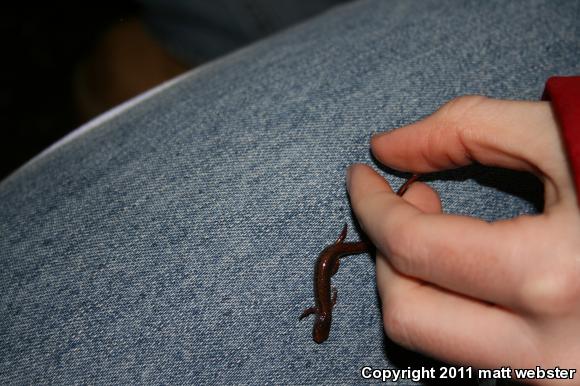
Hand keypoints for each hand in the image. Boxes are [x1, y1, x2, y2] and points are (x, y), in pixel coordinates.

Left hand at [347, 96, 579, 380]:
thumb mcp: (571, 135)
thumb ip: (467, 129)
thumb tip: (388, 146)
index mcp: (556, 280)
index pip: (415, 249)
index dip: (372, 206)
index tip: (360, 176)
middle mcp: (554, 353)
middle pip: (410, 314)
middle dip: (388, 252)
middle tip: (407, 202)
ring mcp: (558, 380)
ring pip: (437, 345)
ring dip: (417, 282)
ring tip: (442, 228)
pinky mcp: (561, 384)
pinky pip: (475, 355)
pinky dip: (454, 307)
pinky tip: (476, 267)